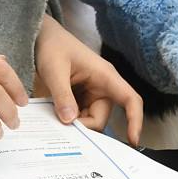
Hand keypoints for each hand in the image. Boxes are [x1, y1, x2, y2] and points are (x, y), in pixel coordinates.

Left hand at [34, 15, 143, 144]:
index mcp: (105, 76)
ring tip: (54, 122)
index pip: (130, 100)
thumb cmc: (52, 46)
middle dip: (84, 127)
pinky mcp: (80, 99)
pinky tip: (55, 120)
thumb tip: (70, 121)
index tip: (132, 141)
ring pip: (89, 121)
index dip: (135, 120)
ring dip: (75, 125)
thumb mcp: (54, 69)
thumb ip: (62, 94)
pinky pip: (79, 117)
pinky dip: (69, 122)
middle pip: (101, 119)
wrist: (42, 37)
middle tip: (61, 128)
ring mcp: (91, 95)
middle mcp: (102, 88)